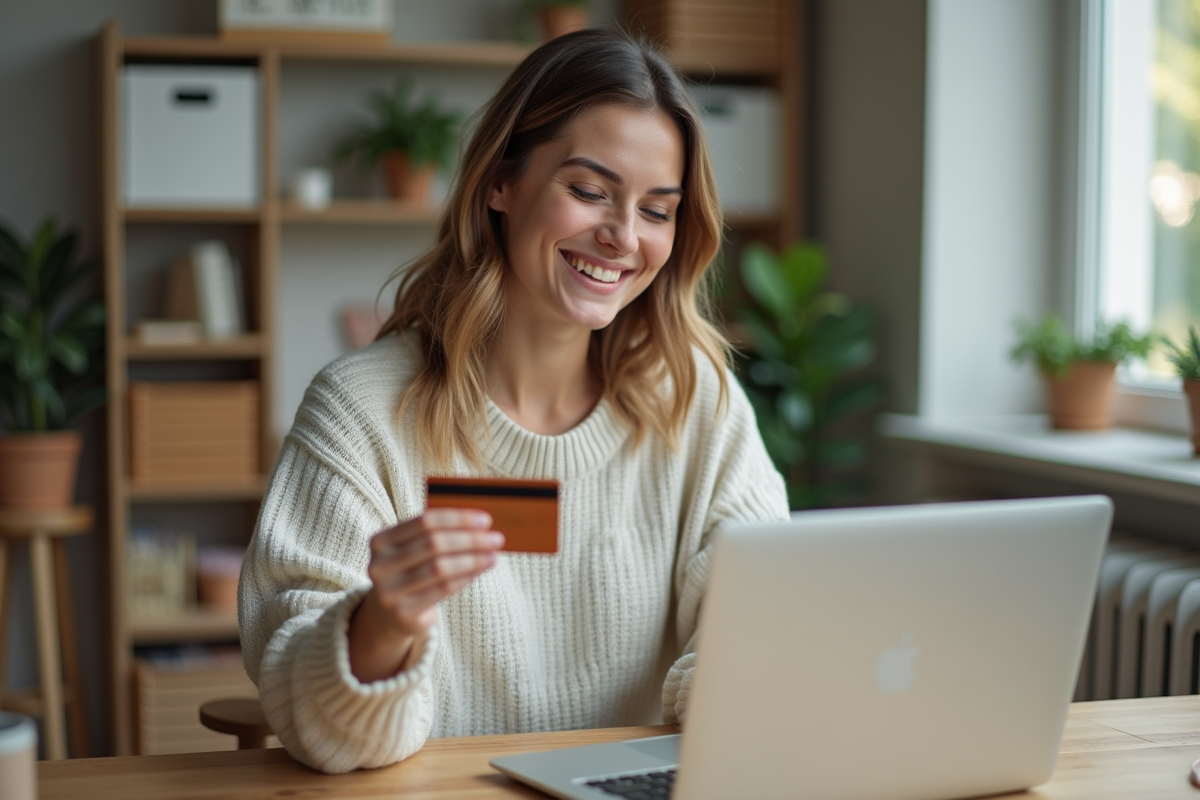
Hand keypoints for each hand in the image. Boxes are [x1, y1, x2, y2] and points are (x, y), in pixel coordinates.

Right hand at [348, 509, 503, 681]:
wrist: (389, 614)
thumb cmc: (411, 572)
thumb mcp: (416, 549)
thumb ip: (441, 535)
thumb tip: (482, 526)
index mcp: (381, 541)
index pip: (425, 521)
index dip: (458, 519)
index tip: (486, 520)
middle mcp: (379, 565)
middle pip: (433, 543)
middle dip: (470, 539)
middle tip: (497, 539)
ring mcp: (389, 591)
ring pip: (440, 567)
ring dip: (472, 559)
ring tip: (493, 555)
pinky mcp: (404, 612)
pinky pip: (443, 589)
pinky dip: (466, 577)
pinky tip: (481, 570)